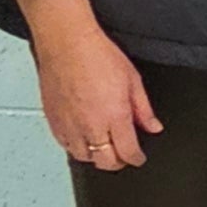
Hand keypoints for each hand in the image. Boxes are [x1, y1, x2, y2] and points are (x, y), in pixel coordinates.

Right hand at [21, 0, 160, 172]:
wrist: (67, 44)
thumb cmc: (98, 56)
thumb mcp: (133, 80)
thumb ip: (144, 109)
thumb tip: (153, 126)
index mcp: (114, 117)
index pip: (127, 152)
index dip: (136, 158)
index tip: (138, 157)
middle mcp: (90, 126)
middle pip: (105, 162)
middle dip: (117, 162)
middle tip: (124, 156)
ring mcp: (69, 126)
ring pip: (83, 157)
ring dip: (96, 156)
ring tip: (104, 148)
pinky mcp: (53, 121)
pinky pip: (65, 145)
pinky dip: (76, 147)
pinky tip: (83, 139)